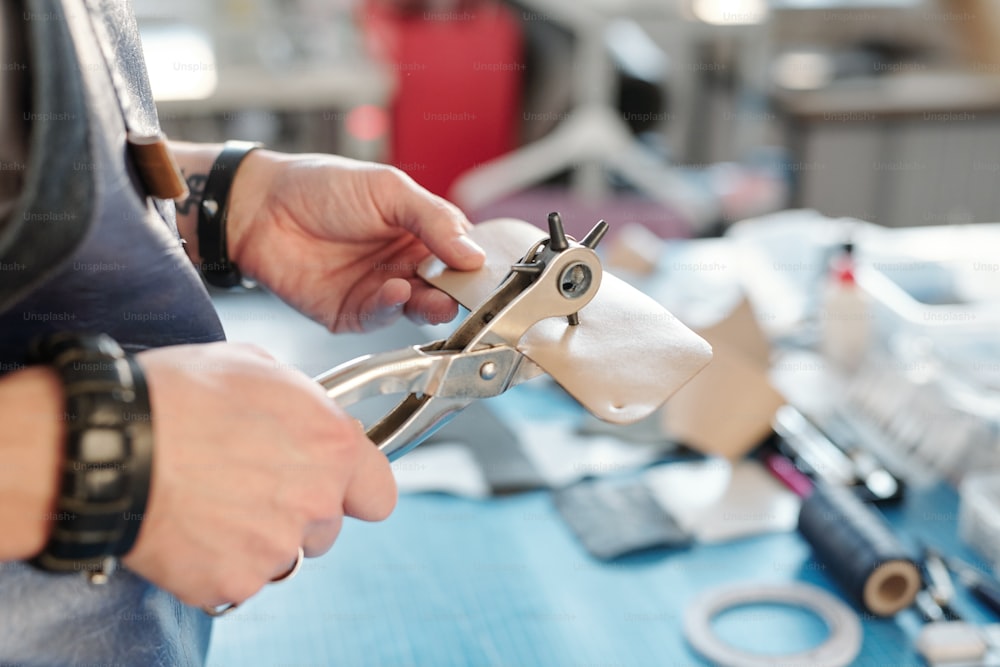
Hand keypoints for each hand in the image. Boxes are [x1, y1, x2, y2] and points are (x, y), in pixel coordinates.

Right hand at [121, 343, 396, 608]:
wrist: (108, 445)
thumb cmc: (175, 398)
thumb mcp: (254, 366)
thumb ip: (302, 400)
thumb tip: (308, 413)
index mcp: (330, 447)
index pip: (379, 493)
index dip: (357, 488)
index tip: (341, 487)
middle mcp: (314, 501)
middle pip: (328, 527)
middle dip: (298, 510)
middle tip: (249, 484)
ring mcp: (275, 548)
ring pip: (285, 555)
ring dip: (262, 538)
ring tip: (215, 503)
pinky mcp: (234, 582)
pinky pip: (240, 579)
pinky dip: (219, 562)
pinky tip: (192, 526)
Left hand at [226, 151, 485, 331]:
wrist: (260, 207)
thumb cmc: (321, 186)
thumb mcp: (388, 189)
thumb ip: (433, 220)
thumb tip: (473, 253)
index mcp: (421, 231)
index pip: (462, 254)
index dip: (475, 264)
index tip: (486, 272)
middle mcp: (405, 264)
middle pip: (446, 287)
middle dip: (458, 293)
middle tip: (466, 292)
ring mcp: (380, 290)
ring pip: (418, 308)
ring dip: (430, 305)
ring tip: (436, 296)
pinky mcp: (353, 313)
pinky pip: (381, 317)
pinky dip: (392, 306)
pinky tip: (395, 290)